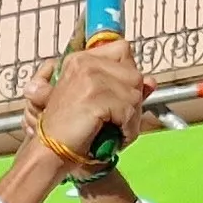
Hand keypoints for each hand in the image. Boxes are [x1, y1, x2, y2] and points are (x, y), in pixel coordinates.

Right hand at [26, 40, 151, 166]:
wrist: (50, 151)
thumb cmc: (69, 130)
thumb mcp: (97, 101)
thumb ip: (124, 87)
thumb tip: (152, 82)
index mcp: (80, 60)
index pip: (122, 50)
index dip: (128, 73)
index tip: (121, 94)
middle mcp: (85, 63)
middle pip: (134, 74)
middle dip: (133, 100)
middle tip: (119, 119)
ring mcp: (90, 77)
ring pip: (135, 93)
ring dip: (132, 118)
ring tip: (117, 130)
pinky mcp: (95, 95)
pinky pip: (129, 111)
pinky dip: (128, 129)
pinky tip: (115, 137)